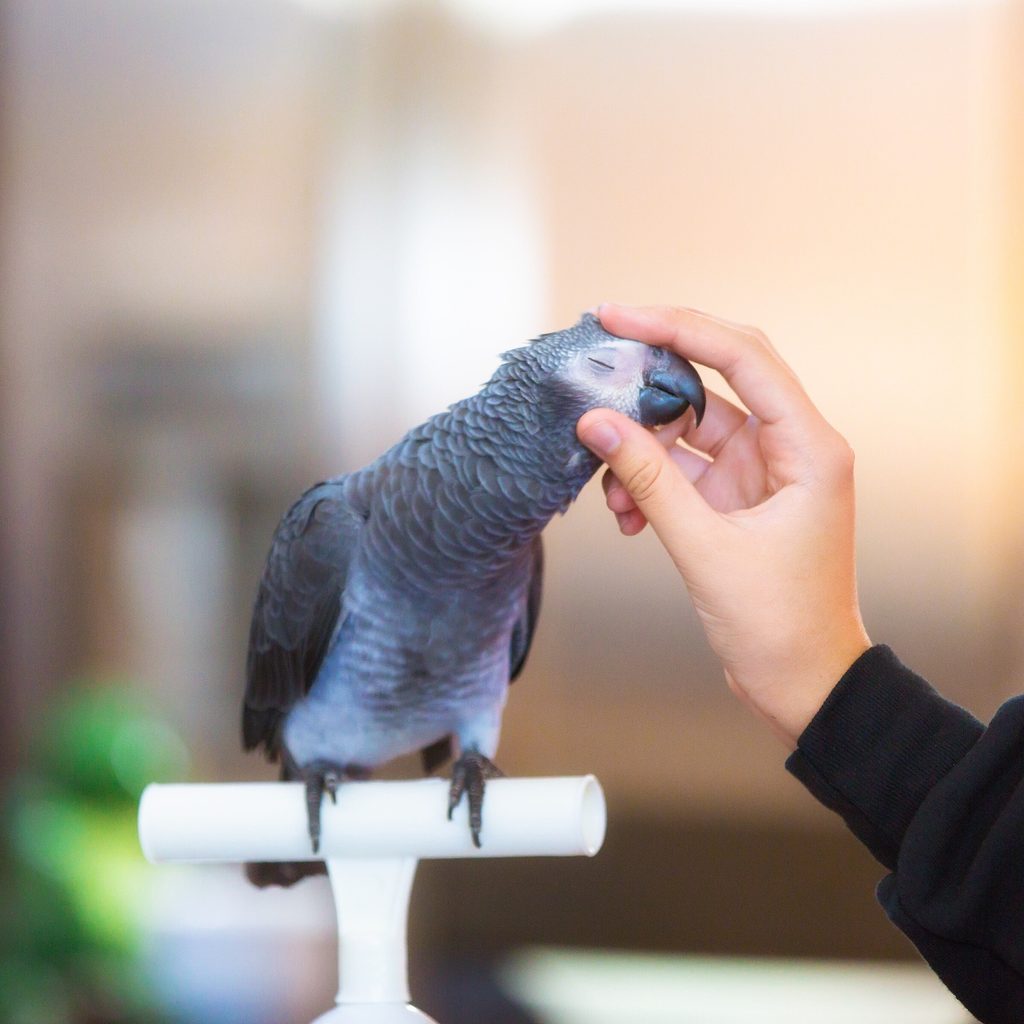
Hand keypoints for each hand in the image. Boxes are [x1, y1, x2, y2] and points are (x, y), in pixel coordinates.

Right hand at [576, 303, 870, 747]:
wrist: (801, 682)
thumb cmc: (778, 624)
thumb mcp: (704, 547)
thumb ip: (646, 480)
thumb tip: (595, 423)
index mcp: (808, 447)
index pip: (743, 356)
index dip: (678, 327)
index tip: (619, 317)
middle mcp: (789, 446)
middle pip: (717, 374)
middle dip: (655, 366)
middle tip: (600, 352)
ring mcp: (761, 470)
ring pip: (689, 424)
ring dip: (641, 446)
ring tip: (607, 486)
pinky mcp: (737, 496)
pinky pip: (681, 466)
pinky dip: (647, 480)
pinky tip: (623, 516)